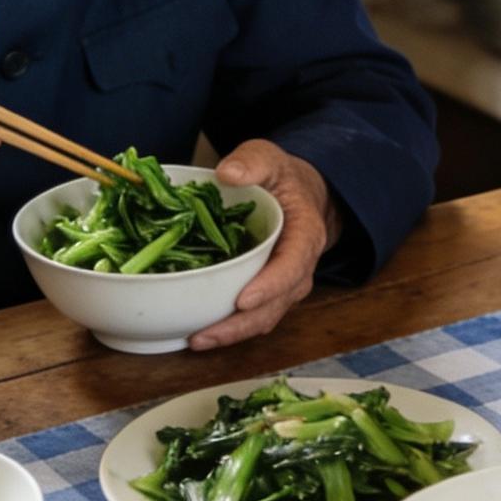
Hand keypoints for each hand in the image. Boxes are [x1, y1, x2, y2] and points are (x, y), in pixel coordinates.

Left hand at [188, 141, 339, 350]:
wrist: (298, 196)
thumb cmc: (282, 179)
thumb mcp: (270, 159)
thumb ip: (253, 162)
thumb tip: (228, 174)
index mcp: (305, 237)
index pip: (291, 267)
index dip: (269, 286)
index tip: (242, 300)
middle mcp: (298, 270)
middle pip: (274, 306)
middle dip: (240, 325)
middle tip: (204, 334)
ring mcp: (283, 287)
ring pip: (262, 319)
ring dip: (231, 334)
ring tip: (195, 341)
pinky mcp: (265, 295)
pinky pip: (251, 318)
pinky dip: (228, 329)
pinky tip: (197, 333)